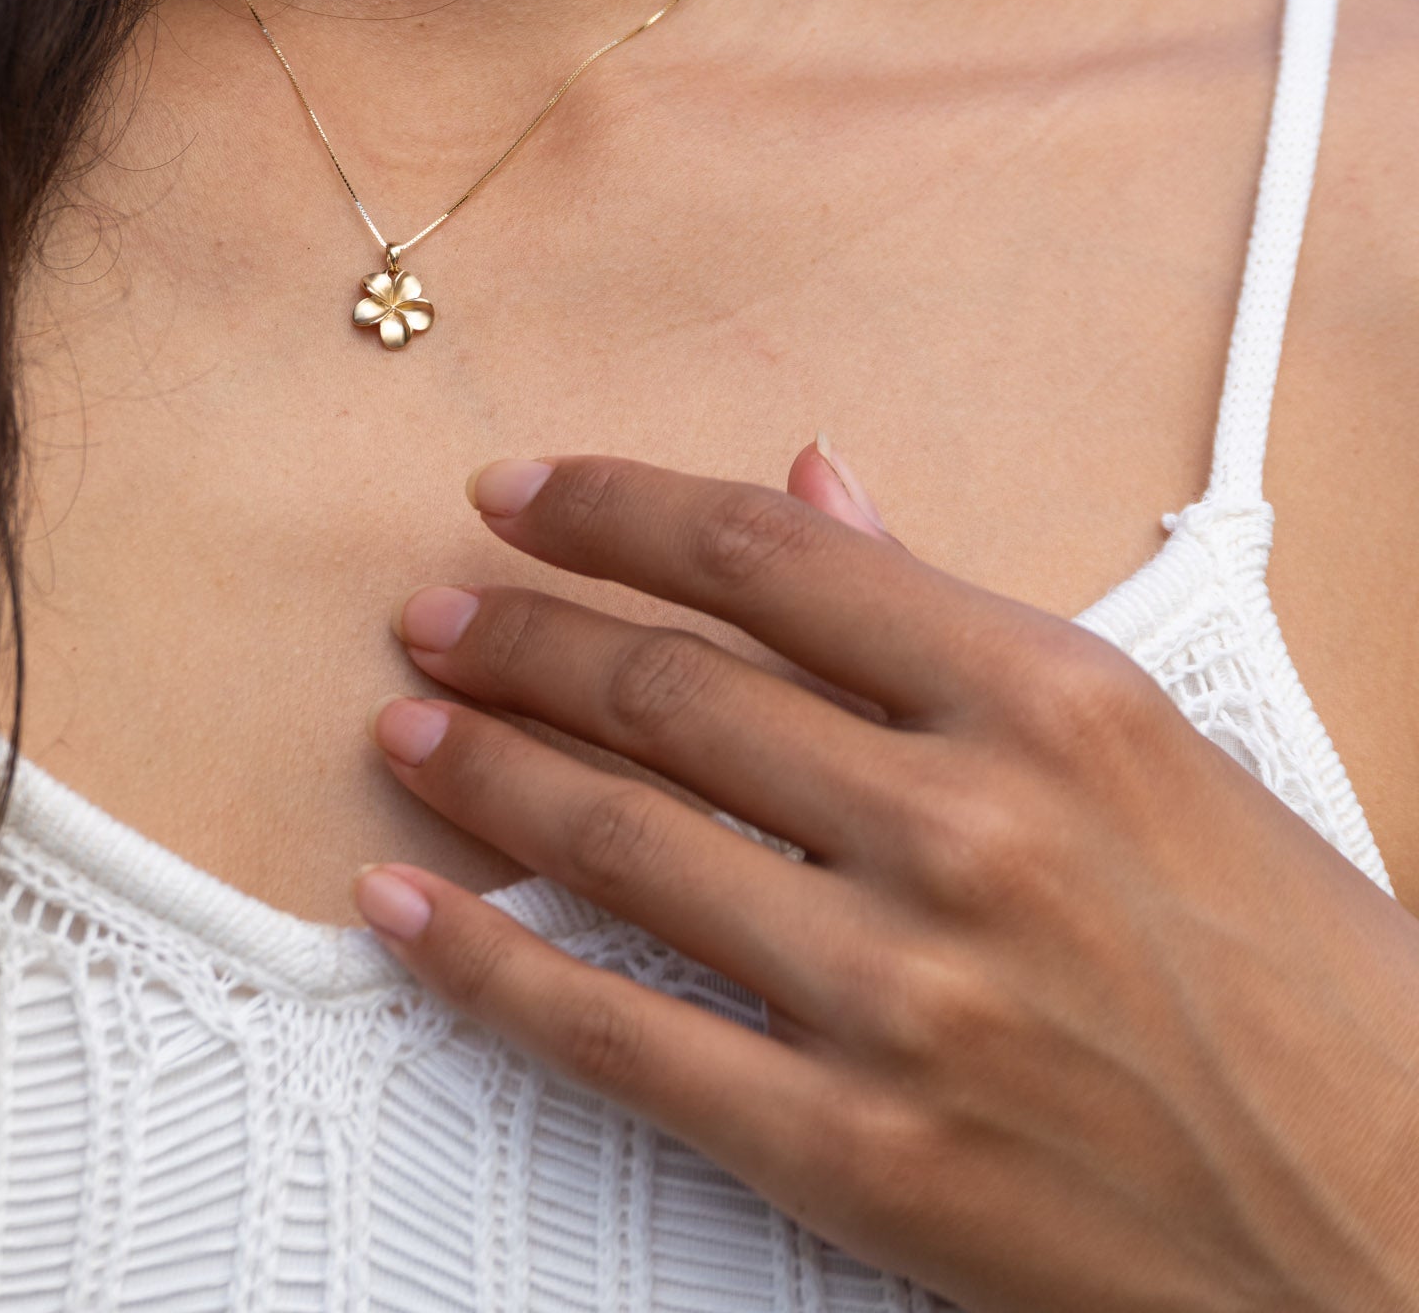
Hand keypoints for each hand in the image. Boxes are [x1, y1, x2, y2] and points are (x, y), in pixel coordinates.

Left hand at [352, 449, 1418, 1312]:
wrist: (1407, 1243)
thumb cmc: (1301, 984)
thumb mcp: (1155, 753)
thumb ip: (958, 614)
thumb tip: (819, 482)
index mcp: (1052, 699)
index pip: (768, 555)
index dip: (613, 507)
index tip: (518, 492)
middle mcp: (968, 828)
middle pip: (671, 687)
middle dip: (521, 633)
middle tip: (433, 611)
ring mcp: (905, 997)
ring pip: (623, 842)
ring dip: (485, 768)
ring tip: (405, 726)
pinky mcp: (859, 1157)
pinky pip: (619, 1038)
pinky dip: (486, 965)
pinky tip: (401, 909)